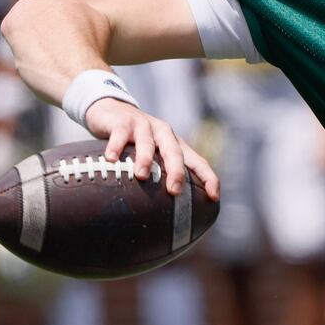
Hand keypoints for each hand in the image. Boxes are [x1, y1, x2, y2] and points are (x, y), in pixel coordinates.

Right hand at [85, 98, 219, 200]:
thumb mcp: (153, 155)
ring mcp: (144, 126)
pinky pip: (120, 135)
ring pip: (148, 143)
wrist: (112, 110)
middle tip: (174, 191)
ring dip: (145, 159)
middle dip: (176, 172)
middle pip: (175, 153)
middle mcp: (164, 134)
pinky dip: (115, 146)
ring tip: (141, 176)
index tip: (214, 197)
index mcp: (176, 145)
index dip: (208, 178)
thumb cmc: (136, 141)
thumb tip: (163, 215)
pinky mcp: (122, 123)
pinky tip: (111, 159)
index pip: (198, 162)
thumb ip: (159, 175)